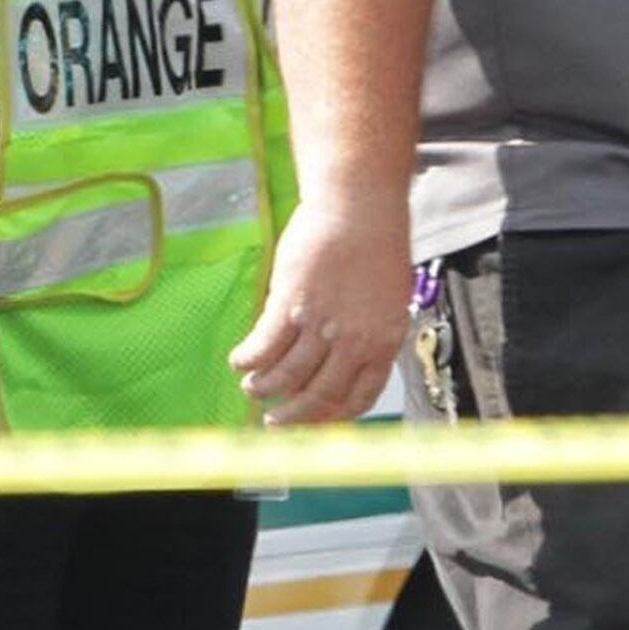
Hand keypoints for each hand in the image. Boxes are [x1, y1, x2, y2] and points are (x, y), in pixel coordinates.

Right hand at [231, 194, 412, 425]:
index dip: (333, 416)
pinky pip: (263, 346)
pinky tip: (238, 361)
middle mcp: (355, 340)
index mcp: (385, 341)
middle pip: (319, 395)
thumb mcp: (390, 298)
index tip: (315, 422)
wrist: (360, 207)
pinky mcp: (290, 305)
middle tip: (274, 421)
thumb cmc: (377, 245)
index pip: (360, 397)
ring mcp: (322, 324)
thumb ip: (371, 332)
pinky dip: (247, 359)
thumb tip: (348, 360)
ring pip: (287, 375)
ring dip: (264, 387)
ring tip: (252, 388)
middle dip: (293, 415)